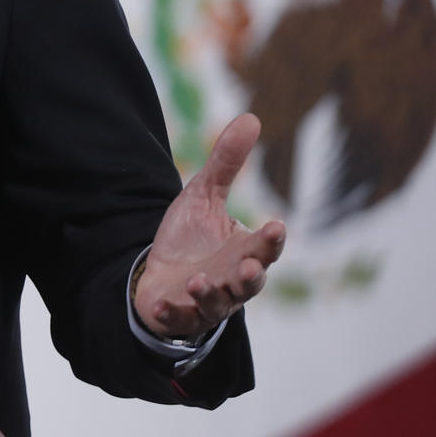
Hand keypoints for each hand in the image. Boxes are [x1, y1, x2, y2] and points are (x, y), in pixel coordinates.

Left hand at [133, 113, 287, 338]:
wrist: (159, 273)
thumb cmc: (190, 238)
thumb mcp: (203, 195)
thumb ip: (226, 163)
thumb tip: (250, 117)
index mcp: (244, 252)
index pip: (265, 248)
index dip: (271, 240)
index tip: (275, 225)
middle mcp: (233, 280)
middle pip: (250, 282)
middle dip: (251, 276)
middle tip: (250, 268)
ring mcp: (208, 301)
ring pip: (218, 304)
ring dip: (210, 294)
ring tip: (199, 280)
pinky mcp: (182, 315)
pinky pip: (180, 319)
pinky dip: (175, 312)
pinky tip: (164, 302)